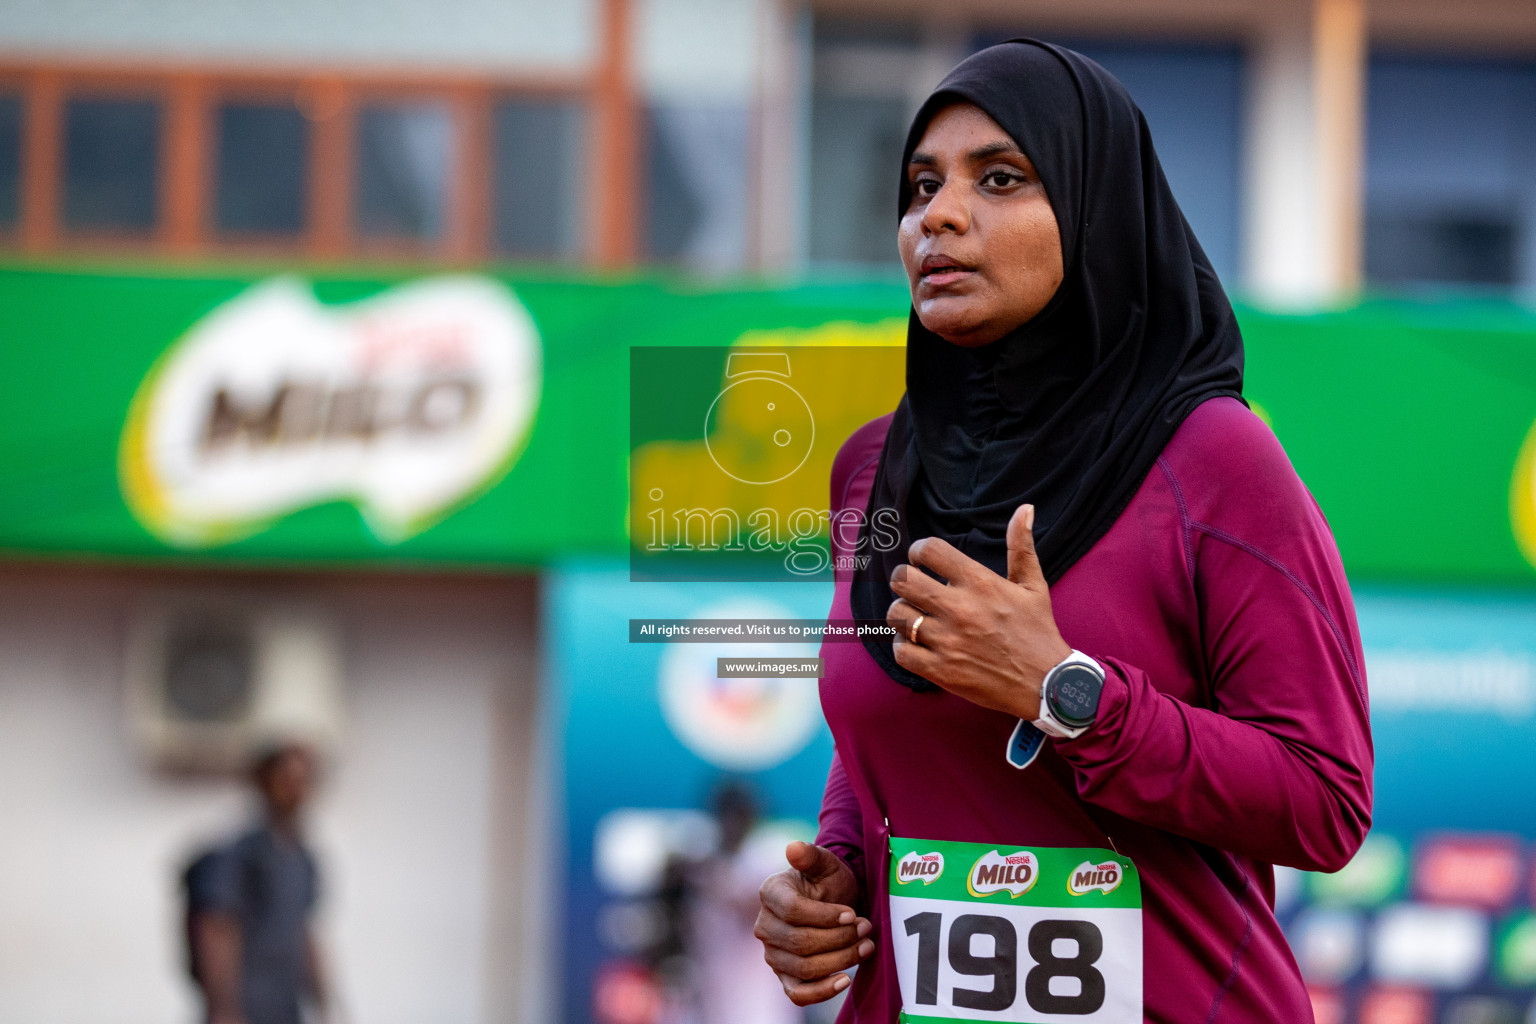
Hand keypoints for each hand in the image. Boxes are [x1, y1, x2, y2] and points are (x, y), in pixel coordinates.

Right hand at [755, 841, 873, 1005]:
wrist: (834, 902)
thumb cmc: (828, 881)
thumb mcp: (826, 864)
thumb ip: (811, 855)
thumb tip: (793, 848)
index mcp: (770, 893)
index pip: (793, 910)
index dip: (825, 916)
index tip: (852, 914)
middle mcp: (765, 925)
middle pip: (801, 942)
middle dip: (839, 938)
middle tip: (866, 929)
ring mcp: (773, 954)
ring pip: (804, 967)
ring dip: (840, 960)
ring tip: (866, 946)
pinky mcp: (785, 976)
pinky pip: (798, 993)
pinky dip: (822, 991)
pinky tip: (845, 980)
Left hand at [886, 503, 1071, 718]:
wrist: (1047, 684)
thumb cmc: (1038, 631)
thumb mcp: (1034, 586)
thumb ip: (1021, 546)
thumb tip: (1025, 509)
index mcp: (979, 583)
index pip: (929, 550)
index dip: (918, 551)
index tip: (920, 560)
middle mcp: (960, 608)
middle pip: (903, 580)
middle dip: (902, 580)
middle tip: (912, 588)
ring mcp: (948, 640)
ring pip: (897, 615)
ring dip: (901, 614)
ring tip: (914, 616)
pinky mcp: (941, 670)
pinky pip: (901, 651)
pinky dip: (902, 646)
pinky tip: (915, 643)